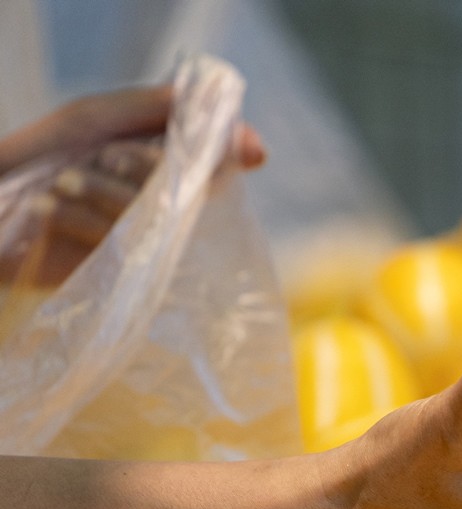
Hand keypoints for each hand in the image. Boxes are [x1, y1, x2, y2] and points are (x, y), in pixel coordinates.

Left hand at [0, 85, 264, 286]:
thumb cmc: (39, 154)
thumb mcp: (100, 117)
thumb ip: (165, 113)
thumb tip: (252, 142)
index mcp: (163, 167)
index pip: (217, 164)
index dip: (225, 157)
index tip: (248, 151)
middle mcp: (159, 206)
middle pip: (186, 190)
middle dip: (139, 166)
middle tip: (103, 158)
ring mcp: (140, 242)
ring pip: (149, 216)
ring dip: (99, 191)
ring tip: (61, 184)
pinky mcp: (116, 272)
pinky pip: (117, 243)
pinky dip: (77, 219)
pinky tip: (50, 211)